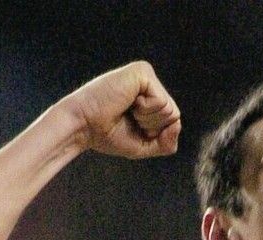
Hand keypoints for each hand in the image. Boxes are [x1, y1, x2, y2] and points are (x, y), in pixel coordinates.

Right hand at [64, 61, 180, 158]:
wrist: (84, 126)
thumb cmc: (108, 135)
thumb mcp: (144, 145)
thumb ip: (167, 142)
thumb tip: (178, 124)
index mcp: (149, 97)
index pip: (172, 122)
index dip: (154, 134)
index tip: (131, 127)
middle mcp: (150, 83)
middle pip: (174, 116)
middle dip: (152, 127)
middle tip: (128, 118)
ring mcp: (146, 75)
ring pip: (170, 110)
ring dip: (148, 120)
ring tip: (126, 110)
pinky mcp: (142, 72)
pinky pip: (161, 102)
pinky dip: (145, 111)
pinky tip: (127, 103)